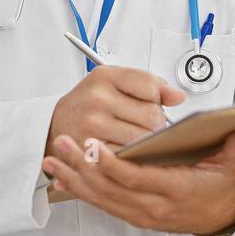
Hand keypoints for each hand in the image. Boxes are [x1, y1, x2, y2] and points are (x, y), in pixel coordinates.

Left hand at [43, 128, 234, 235]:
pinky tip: (61, 177)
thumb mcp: (232, 168)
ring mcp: (139, 212)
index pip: (136, 178)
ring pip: (100, 197)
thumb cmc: (218, 188)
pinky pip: (100, 203)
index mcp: (175, 189)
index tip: (94, 146)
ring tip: (52, 159)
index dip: (112, 164)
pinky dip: (79, 190)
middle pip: (110, 187)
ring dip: (73, 177)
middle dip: (82, 166)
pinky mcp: (131, 214)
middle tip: (63, 144)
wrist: (217, 216)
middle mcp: (153, 205)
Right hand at [46, 66, 184, 157]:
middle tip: (145, 125)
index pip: (151, 87)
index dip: (157, 98)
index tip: (151, 103)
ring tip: (136, 137)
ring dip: (147, 142)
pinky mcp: (91, 151)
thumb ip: (149, 84)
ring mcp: (93, 126)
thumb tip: (178, 96)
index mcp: (105, 77)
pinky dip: (134, 158)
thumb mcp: (114, 83)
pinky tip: (127, 151)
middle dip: (156, 124)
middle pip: (152, 116)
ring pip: (143, 139)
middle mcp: (97, 99)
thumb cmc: (89, 103)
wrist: (56, 124)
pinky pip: (129, 157)